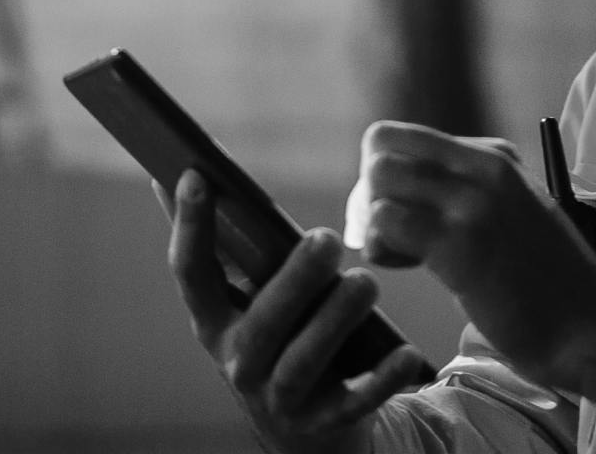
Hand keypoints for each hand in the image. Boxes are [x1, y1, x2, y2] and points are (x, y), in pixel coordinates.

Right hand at [164, 170, 427, 453]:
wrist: (304, 432)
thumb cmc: (277, 336)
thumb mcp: (246, 296)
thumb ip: (225, 243)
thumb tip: (193, 168)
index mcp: (214, 322)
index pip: (192, 273)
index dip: (190, 225)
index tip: (198, 175)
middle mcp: (240, 363)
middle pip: (261, 324)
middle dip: (294, 280)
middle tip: (328, 238)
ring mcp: (281, 398)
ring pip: (302, 363)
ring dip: (335, 320)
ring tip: (364, 282)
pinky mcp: (325, 421)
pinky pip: (354, 402)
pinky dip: (380, 380)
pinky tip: (405, 353)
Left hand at [350, 122, 595, 399]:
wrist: (589, 325)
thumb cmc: (549, 280)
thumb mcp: (515, 211)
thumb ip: (468, 191)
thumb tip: (401, 187)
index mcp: (493, 156)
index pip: (401, 136)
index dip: (382, 173)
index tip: (396, 211)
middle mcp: (482, 167)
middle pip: (381, 148)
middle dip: (368, 193)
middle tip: (388, 234)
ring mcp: (473, 202)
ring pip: (379, 180)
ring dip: (374, 223)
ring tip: (401, 254)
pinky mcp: (462, 244)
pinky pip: (387, 222)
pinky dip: (382, 248)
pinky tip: (410, 268)